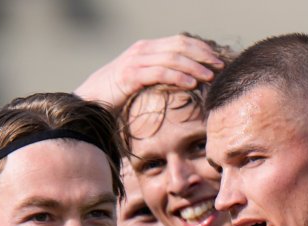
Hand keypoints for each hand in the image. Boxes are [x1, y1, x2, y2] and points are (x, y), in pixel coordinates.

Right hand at [75, 36, 224, 106]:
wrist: (88, 101)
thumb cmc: (116, 95)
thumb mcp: (141, 80)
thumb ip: (158, 75)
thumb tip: (185, 82)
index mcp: (147, 48)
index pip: (180, 42)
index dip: (201, 49)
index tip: (217, 60)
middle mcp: (142, 50)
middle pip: (180, 46)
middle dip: (202, 55)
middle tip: (219, 67)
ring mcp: (135, 61)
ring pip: (172, 58)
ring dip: (194, 66)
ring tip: (209, 76)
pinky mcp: (129, 75)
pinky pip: (159, 72)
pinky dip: (177, 76)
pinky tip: (190, 84)